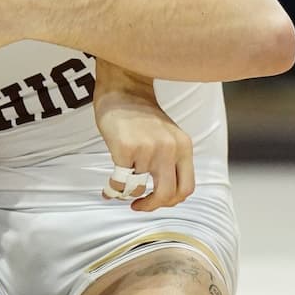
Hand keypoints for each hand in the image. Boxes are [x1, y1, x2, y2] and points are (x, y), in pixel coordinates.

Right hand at [94, 77, 193, 211]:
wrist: (123, 89)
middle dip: (151, 206)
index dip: (171, 201)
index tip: (155, 201)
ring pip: (138, 188)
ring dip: (126, 191)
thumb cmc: (141, 115)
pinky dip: (113, 189)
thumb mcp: (168, 136)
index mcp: (184, 147)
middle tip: (138, 205)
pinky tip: (107, 187)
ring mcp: (147, 148)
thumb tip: (161, 196)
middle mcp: (169, 149)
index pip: (186, 188)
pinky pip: (120, 181)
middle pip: (167, 195)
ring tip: (118, 187)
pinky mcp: (125, 148)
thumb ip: (170, 161)